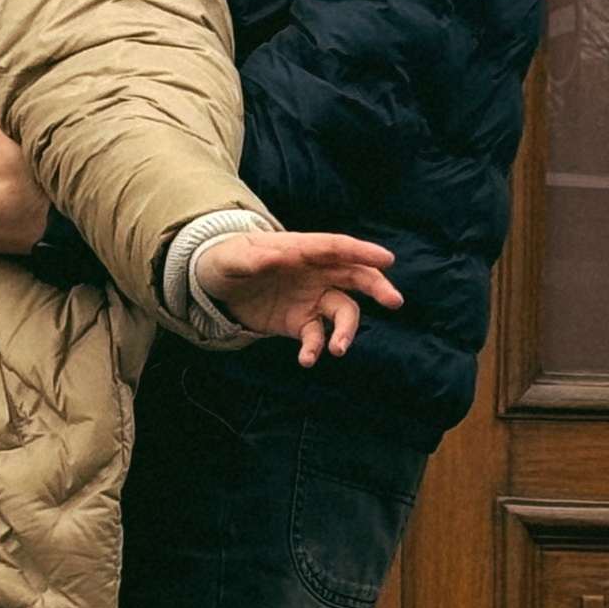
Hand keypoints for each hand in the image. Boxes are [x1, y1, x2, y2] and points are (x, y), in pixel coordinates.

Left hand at [194, 231, 402, 365]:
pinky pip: (317, 336)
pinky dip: (316, 348)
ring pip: (343, 311)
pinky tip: (306, 360)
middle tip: (394, 301)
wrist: (214, 287)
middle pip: (355, 276)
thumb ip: (254, 258)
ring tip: (337, 349)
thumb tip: (276, 255)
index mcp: (301, 250)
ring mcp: (311, 298)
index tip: (386, 260)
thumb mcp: (234, 258)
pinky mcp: (301, 322)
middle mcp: (315, 273)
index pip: (336, 247)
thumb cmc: (226, 261)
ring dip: (346, 330)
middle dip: (376, 287)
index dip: (362, 252)